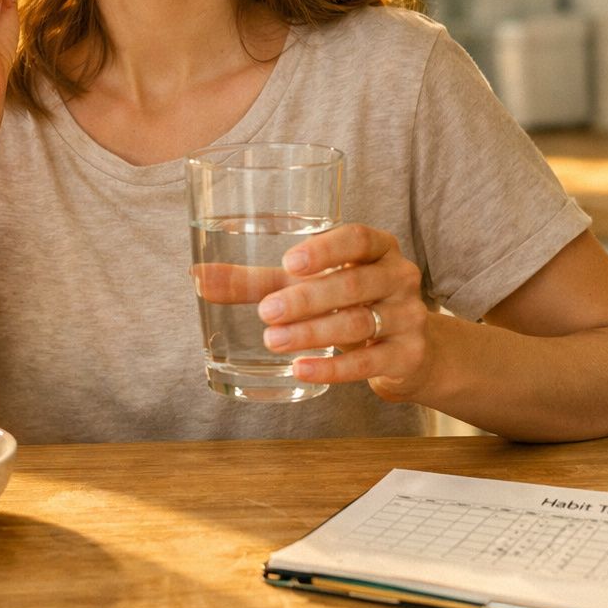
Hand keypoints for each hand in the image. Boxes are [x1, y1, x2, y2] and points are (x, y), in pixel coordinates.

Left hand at [256, 224, 433, 400]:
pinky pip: (368, 362)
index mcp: (378, 248)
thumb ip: (257, 281)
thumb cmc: (349, 303)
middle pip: (353, 284)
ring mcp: (408, 317)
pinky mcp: (408, 355)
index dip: (326, 249)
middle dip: (307, 299)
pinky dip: (333, 368)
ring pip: (358, 323)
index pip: (359, 239)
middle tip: (266, 312)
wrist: (410, 350)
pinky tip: (302, 369)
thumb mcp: (308, 286)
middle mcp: (398, 277)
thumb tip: (196, 276)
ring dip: (312, 333)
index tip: (289, 262)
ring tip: (273, 340)